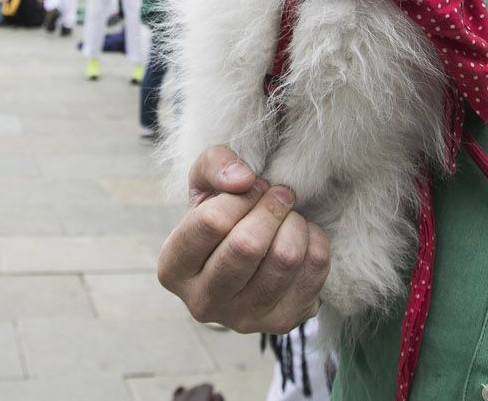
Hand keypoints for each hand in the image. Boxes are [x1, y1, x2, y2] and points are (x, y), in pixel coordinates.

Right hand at [156, 145, 328, 333]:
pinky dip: (315, 241)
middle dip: (270, 208)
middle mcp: (202, 303)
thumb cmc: (220, 217)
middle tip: (279, 194)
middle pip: (248, 245)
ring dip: (294, 223)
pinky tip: (302, 236)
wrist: (247, 259)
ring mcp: (244, 319)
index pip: (212, 222)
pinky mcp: (283, 322)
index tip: (252, 186)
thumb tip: (243, 179)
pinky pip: (314, 270)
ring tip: (288, 216)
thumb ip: (215, 165)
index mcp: (173, 268)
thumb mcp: (205, 184)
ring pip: (284, 258)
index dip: (240, 196)